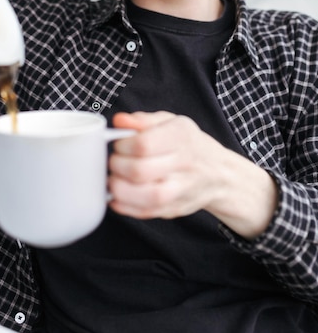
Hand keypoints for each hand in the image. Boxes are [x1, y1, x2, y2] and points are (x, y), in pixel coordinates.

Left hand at [108, 111, 278, 239]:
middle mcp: (184, 164)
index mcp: (181, 137)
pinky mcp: (174, 209)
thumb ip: (143, 120)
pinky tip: (118, 195)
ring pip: (146, 196)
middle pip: (140, 171)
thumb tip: (119, 121)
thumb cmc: (189, 145)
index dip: (122, 145)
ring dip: (119, 189)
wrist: (219, 174)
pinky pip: (146, 212)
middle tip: (114, 161)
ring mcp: (181, 190)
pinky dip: (125, 206)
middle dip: (117, 166)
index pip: (143, 144)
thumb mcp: (170, 122)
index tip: (119, 144)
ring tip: (114, 179)